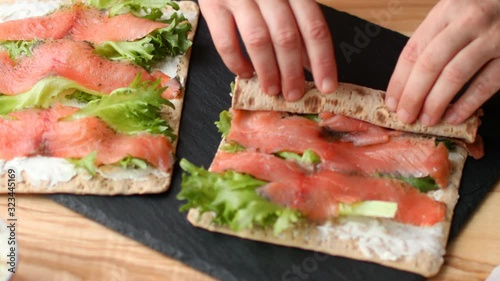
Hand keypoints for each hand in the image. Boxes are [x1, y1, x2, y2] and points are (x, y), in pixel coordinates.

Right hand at [199, 0, 337, 100]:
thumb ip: (297, 25)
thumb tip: (309, 65)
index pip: (313, 27)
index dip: (322, 60)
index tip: (327, 87)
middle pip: (286, 37)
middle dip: (292, 72)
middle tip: (294, 95)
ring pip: (258, 41)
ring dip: (267, 71)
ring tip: (272, 89)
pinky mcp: (213, 5)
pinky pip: (225, 41)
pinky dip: (236, 63)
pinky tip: (245, 73)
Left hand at [385, 0, 499, 124]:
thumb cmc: (484, 10)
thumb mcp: (455, 14)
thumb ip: (434, 40)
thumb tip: (407, 83)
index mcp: (446, 10)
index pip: (414, 50)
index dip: (399, 81)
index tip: (391, 103)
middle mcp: (468, 21)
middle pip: (430, 64)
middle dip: (413, 95)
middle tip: (405, 117)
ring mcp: (492, 37)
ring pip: (454, 75)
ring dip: (436, 102)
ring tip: (426, 120)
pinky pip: (486, 83)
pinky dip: (467, 104)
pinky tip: (454, 117)